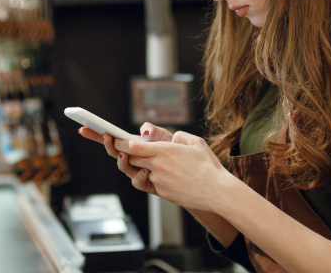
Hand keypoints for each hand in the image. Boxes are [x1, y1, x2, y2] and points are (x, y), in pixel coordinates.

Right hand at [76, 124, 173, 195]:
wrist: (189, 169)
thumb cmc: (174, 151)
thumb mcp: (164, 135)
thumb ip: (152, 130)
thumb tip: (144, 132)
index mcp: (132, 145)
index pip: (111, 138)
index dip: (96, 133)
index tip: (83, 127)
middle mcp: (131, 159)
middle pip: (113, 152)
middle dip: (107, 144)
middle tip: (106, 136)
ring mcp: (137, 171)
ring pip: (123, 167)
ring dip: (121, 160)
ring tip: (124, 153)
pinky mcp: (146, 183)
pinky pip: (138, 182)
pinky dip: (140, 175)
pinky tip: (145, 169)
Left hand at [114, 131, 233, 211]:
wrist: (216, 191)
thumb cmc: (208, 165)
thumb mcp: (196, 142)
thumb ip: (180, 136)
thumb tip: (172, 138)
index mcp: (164, 151)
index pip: (134, 146)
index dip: (121, 143)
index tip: (114, 140)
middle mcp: (158, 166)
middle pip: (133, 159)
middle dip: (128, 154)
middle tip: (126, 149)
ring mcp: (159, 181)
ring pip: (143, 171)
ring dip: (146, 167)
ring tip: (162, 166)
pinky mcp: (162, 192)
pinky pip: (153, 183)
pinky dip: (158, 179)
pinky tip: (173, 178)